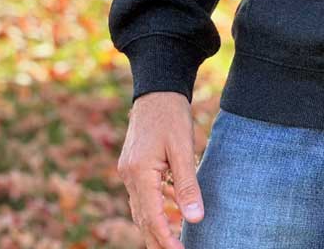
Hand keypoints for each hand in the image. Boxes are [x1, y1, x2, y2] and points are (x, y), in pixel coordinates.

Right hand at [116, 91, 205, 248]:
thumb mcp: (183, 148)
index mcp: (139, 173)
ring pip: (141, 209)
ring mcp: (128, 171)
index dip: (165, 239)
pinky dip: (155, 208)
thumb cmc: (172, 115)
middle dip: (158, 240)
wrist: (157, 89)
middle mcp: (128, 176)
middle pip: (143, 218)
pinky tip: (169, 213)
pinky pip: (143, 195)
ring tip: (173, 242)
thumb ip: (187, 185)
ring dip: (155, 227)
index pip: (152, 217)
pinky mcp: (133, 166)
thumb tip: (195, 218)